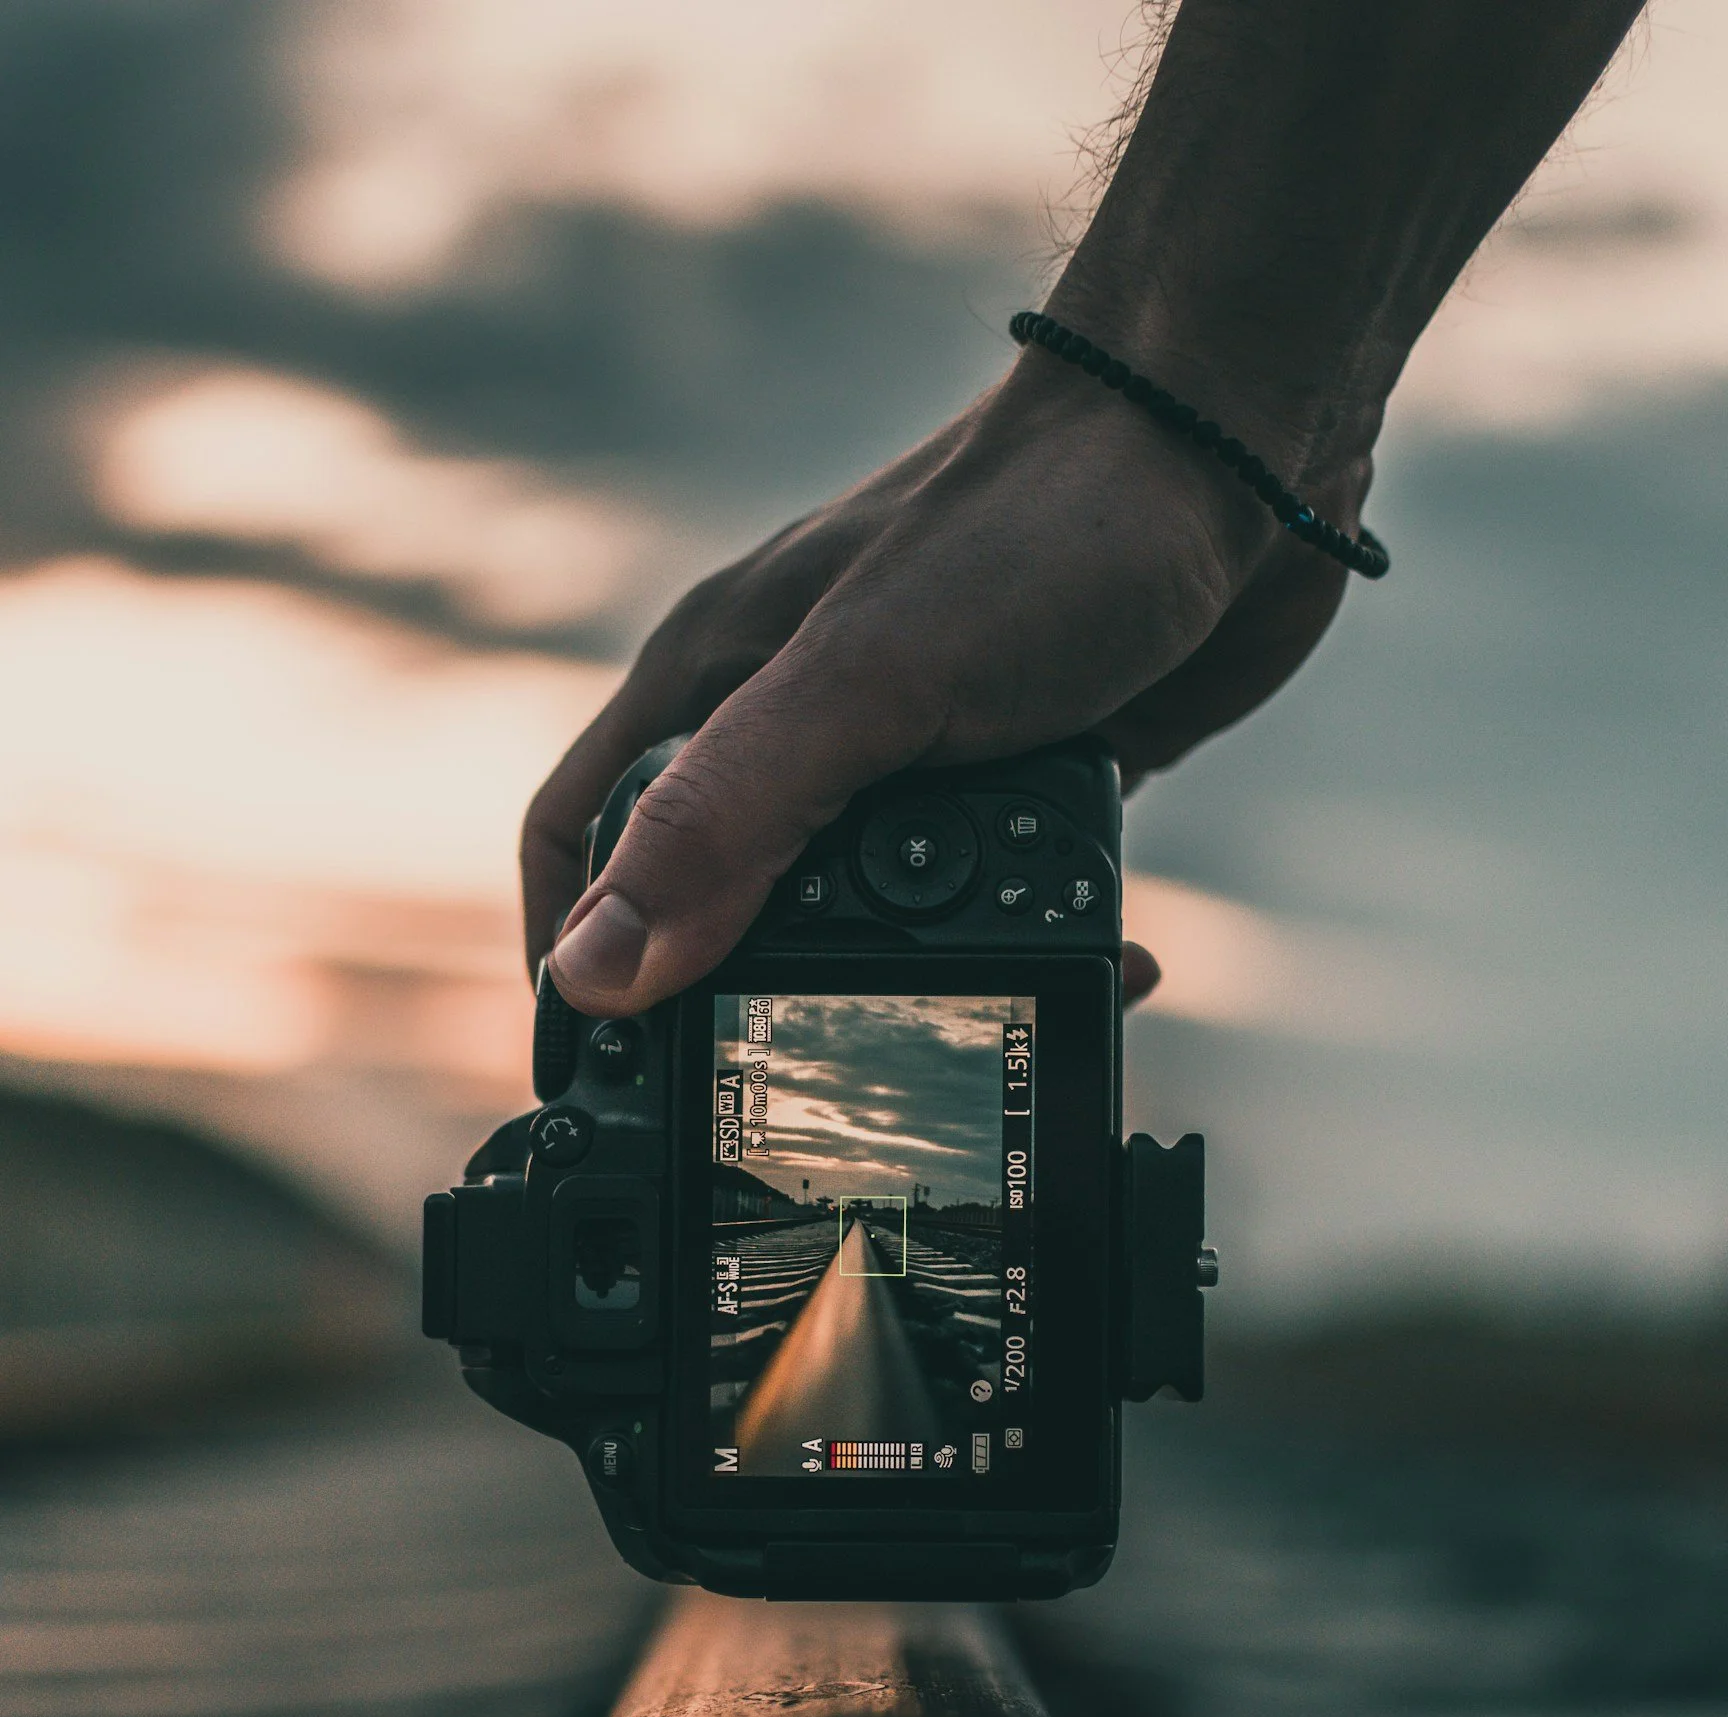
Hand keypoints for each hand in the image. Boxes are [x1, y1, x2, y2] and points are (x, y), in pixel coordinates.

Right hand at [521, 345, 1368, 1016]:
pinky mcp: (1018, 771)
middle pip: (719, 890)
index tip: (593, 1064)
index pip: (583, 829)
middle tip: (805, 1076)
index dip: (570, 949)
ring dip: (920, 977)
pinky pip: (996, 892)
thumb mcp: (860, 688)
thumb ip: (726, 824)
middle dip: (757, 989)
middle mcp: (795, 714)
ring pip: (868, 907)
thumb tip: (600, 972)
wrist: (1232, 446)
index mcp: (716, 678)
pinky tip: (1102, 959)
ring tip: (984, 1016)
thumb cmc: (1040, 526)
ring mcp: (909, 747)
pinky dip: (1038, 939)